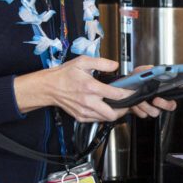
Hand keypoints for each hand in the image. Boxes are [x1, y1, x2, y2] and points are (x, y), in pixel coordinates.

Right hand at [14, 58, 175, 122]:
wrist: (48, 87)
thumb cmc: (64, 75)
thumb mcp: (83, 62)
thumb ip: (102, 62)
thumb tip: (115, 65)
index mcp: (90, 87)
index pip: (116, 95)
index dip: (128, 94)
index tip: (133, 92)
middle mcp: (88, 102)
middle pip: (113, 114)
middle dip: (124, 109)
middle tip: (127, 103)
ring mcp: (84, 111)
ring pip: (106, 119)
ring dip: (114, 113)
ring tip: (117, 105)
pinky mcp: (81, 117)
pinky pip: (97, 120)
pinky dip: (103, 115)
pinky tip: (104, 107)